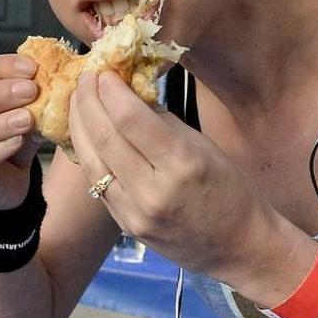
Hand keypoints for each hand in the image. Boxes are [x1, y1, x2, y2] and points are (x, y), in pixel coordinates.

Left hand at [68, 71, 308, 287]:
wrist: (240, 247)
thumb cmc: (229, 189)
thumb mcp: (202, 146)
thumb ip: (161, 121)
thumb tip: (126, 91)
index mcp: (182, 164)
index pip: (131, 119)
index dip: (110, 90)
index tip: (102, 70)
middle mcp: (154, 191)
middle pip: (105, 137)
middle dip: (88, 101)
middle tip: (85, 77)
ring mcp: (135, 213)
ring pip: (91, 161)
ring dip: (79, 125)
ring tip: (77, 100)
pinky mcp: (125, 226)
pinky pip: (96, 182)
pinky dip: (86, 153)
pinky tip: (83, 133)